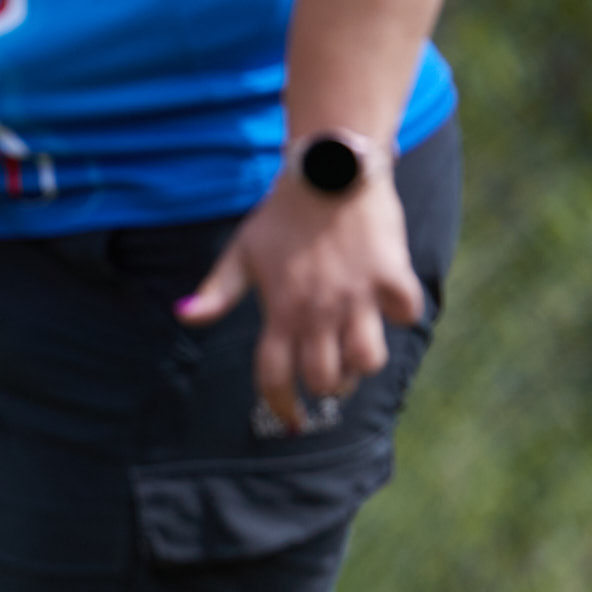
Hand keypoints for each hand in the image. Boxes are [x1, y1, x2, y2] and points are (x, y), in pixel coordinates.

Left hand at [177, 175, 425, 432]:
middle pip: (324, 378)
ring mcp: (356, 295)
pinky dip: (402, 316)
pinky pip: (406, 314)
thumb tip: (185, 316)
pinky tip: (389, 305)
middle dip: (325, 387)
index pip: (275, 377)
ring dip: (364, 364)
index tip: (292, 421)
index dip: (281, 406)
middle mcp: (318, 310)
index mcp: (280, 311)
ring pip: (369, 359)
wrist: (328, 170)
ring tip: (357, 352)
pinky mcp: (391, 275)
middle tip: (328, 378)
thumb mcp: (240, 252)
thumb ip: (216, 291)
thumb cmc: (281, 215)